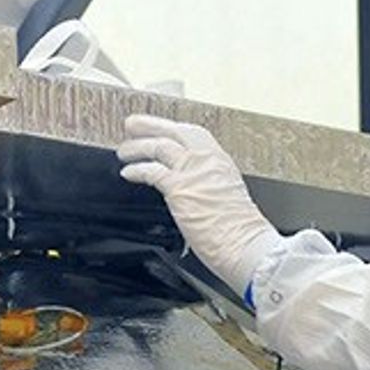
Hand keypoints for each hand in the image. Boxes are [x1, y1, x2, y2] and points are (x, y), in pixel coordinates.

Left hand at [117, 115, 283, 290]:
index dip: (172, 128)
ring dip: (136, 147)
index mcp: (221, 162)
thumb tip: (190, 187)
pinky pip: (151, 171)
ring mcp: (193, 172)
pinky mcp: (180, 189)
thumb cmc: (239, 231)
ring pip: (159, 147)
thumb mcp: (227, 195)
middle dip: (150, 125)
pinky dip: (136, 170)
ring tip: (124, 151)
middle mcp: (208, 161)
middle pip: (174, 132)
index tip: (159, 128)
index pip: (193, 135)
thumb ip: (207, 184)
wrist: (245, 245)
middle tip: (132, 124)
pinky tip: (128, 173)